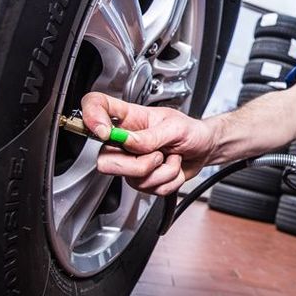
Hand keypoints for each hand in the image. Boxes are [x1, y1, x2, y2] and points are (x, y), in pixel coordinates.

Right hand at [80, 92, 216, 194]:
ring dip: (162, 172)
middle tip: (157, 154)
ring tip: (169, 157)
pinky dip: (168, 181)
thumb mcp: (175, 127)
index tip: (105, 131)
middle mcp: (124, 140)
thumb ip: (151, 136)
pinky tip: (171, 167)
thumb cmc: (191, 131)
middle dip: (137, 165)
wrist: (204, 149)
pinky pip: (150, 189)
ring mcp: (131, 161)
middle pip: (105, 160)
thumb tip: (128, 141)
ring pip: (133, 179)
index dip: (92, 118)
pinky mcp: (141, 179)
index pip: (95, 106)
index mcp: (128, 118)